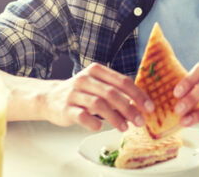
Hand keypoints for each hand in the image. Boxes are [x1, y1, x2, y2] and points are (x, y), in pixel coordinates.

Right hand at [40, 63, 154, 131]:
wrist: (49, 98)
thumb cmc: (80, 93)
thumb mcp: (98, 87)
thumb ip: (116, 93)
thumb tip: (140, 107)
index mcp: (97, 71)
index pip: (122, 81)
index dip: (138, 95)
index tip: (149, 107)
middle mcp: (85, 79)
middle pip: (112, 93)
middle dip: (129, 108)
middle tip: (140, 121)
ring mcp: (74, 93)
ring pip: (98, 104)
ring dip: (115, 118)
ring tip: (124, 128)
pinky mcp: (65, 108)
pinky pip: (81, 116)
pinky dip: (93, 122)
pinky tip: (100, 127)